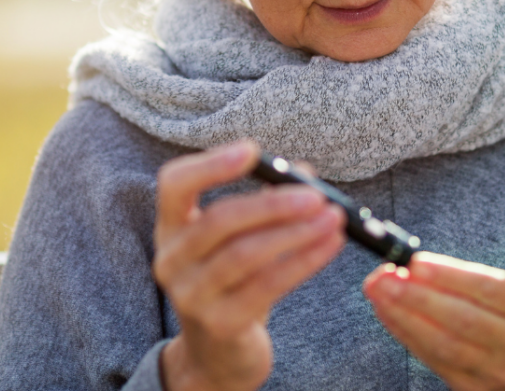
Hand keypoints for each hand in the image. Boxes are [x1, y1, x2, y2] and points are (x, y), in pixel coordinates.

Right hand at [153, 140, 345, 390]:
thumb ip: (266, 200)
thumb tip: (304, 173)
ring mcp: (191, 296)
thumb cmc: (233, 280)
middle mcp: (171, 260)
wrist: (219, 353)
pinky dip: (304, 262)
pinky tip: (329, 246)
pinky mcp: (220, 324)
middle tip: (317, 195)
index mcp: (171, 227)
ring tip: (333, 218)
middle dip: (273, 204)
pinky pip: (267, 286)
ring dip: (296, 232)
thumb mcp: (240, 238)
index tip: (253, 150)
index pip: (174, 184)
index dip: (211, 164)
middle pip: (218, 220)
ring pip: (245, 254)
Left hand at [363, 213, 504, 390]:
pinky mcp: (474, 387)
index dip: (449, 276)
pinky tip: (387, 312)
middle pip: (461, 320)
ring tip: (378, 291)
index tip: (416, 261)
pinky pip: (434, 360)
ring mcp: (496, 371)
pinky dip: (407, 335)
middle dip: (417, 297)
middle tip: (384, 276)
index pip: (487, 290)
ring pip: (443, 344)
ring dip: (404, 317)